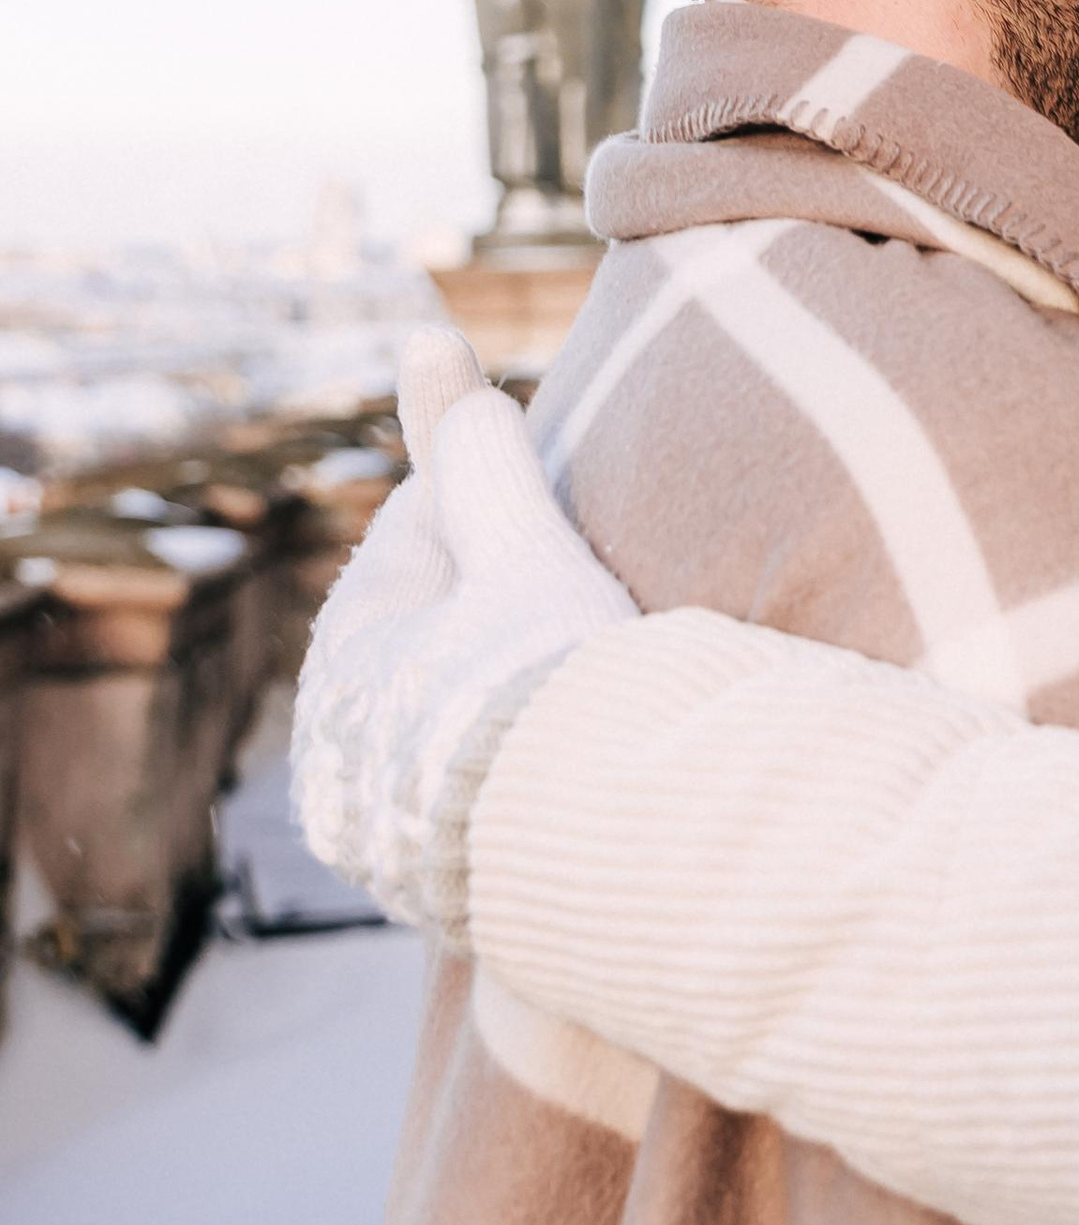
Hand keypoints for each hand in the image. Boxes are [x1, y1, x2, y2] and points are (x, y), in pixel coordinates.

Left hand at [289, 327, 636, 934]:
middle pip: (438, 625)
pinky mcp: (425, 883)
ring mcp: (379, 819)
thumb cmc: (549, 687)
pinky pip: (472, 789)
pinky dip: (512, 764)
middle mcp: (342, 737)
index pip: (424, 533)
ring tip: (585, 683)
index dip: (499, 508)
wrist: (591, 862)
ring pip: (453, 710)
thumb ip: (481, 452)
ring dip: (508, 688)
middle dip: (501, 602)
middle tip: (581, 597)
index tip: (556, 510)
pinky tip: (567, 761)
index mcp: (351, 645)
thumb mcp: (525, 548)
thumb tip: (425, 341)